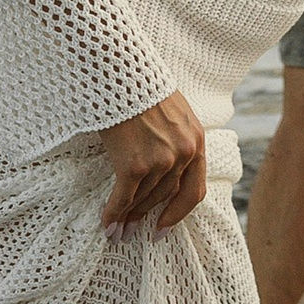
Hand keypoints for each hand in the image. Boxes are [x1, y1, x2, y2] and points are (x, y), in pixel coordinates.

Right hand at [96, 90, 207, 235]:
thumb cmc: (140, 86)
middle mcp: (183, 154)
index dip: (178, 213)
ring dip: (128, 219)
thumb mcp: (174, 111)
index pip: (194, 191)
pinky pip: (123, 198)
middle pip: (165, 197)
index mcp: (197, 141)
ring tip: (117, 230)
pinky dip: (113, 214)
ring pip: (143, 199)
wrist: (120, 71)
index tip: (163, 228)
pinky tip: (106, 224)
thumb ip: (176, 139)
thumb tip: (164, 169)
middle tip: (133, 232)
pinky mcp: (135, 165)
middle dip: (147, 217)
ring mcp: (160, 161)